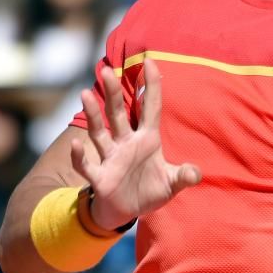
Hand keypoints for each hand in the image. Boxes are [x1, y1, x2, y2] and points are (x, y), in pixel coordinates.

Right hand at [70, 58, 201, 229]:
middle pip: (119, 114)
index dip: (151, 86)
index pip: (150, 108)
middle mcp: (127, 144)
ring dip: (93, 115)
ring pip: (99, 132)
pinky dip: (79, 156)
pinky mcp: (100, 177)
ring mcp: (111, 158)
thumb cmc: (150, 191)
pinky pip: (86, 165)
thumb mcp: (173, 184)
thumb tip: (196, 173)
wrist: (129, 211)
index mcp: (148, 140)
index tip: (150, 61)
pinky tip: (76, 145)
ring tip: (85, 94)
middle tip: (107, 71)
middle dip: (114, 94)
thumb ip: (184, 176)